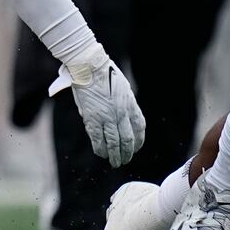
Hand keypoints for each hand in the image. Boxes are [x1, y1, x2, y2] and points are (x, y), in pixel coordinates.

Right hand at [56, 44, 145, 166]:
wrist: (90, 67)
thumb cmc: (105, 75)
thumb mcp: (122, 89)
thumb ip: (123, 104)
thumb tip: (121, 120)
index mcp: (130, 103)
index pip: (139, 126)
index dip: (139, 140)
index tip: (136, 148)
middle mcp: (121, 113)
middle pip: (128, 139)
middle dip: (128, 152)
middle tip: (125, 160)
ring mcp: (107, 117)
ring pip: (114, 143)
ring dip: (115, 155)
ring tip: (115, 162)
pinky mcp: (92, 119)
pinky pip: (98, 140)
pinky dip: (100, 149)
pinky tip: (101, 154)